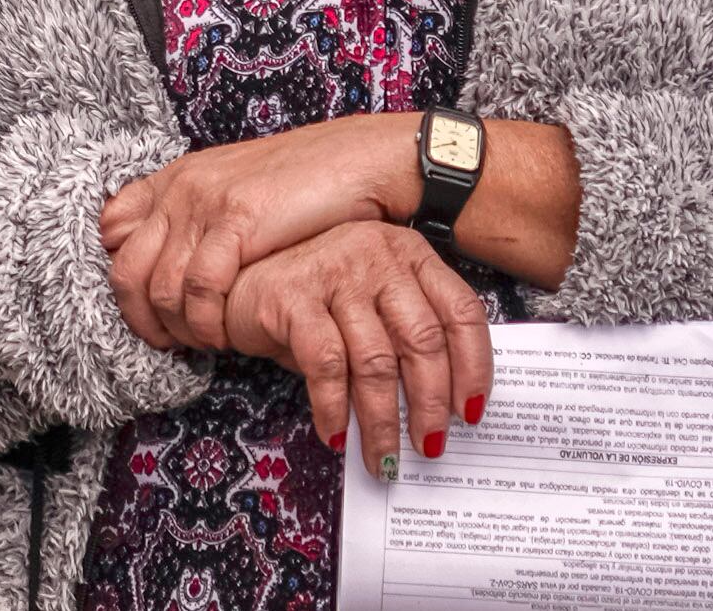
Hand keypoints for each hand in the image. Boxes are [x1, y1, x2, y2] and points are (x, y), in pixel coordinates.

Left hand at [101, 115, 413, 351]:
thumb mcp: (236, 193)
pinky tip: (226, 334)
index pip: (112, 228)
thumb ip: (197, 220)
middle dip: (141, 319)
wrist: (358, 161)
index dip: (120, 277)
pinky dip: (207, 322)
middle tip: (169, 344)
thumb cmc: (304, 185)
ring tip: (205, 342)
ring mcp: (206, 202)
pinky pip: (200, 288)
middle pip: (126, 269)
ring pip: (160, 288)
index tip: (146, 309)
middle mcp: (181, 187)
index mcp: (176, 178)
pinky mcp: (237, 220)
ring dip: (179, 329)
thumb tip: (164, 264)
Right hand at [216, 221, 492, 475]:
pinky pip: (326, 365)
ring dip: (383, 421)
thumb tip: (438, 410)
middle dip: (429, 404)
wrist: (239, 279)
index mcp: (410, 254)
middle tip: (429, 446)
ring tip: (383, 457)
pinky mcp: (293, 296)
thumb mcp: (371, 304)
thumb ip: (404, 336)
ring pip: (376, 361)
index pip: (460, 312)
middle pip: (422, 340)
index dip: (474, 367)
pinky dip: (334, 408)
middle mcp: (378, 254)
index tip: (470, 411)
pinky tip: (336, 435)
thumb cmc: (315, 299)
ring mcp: (335, 271)